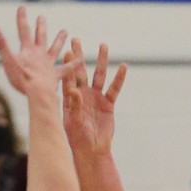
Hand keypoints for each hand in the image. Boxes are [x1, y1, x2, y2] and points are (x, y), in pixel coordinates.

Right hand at [0, 6, 68, 98]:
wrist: (38, 92)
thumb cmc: (22, 79)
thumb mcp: (8, 61)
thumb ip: (1, 44)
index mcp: (28, 50)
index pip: (23, 30)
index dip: (22, 18)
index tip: (22, 7)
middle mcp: (40, 54)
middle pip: (40, 37)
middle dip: (40, 26)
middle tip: (41, 17)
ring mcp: (48, 64)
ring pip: (55, 49)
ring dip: (60, 40)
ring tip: (65, 32)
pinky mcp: (55, 76)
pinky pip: (67, 69)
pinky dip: (73, 64)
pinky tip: (81, 59)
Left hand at [62, 37, 125, 156]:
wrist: (92, 150)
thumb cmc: (78, 138)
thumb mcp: (74, 122)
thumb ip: (74, 105)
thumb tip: (73, 89)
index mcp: (71, 99)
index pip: (68, 78)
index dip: (68, 66)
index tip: (67, 51)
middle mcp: (83, 95)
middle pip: (81, 71)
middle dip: (79, 56)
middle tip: (76, 39)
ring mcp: (95, 98)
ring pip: (99, 75)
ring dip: (101, 61)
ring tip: (103, 45)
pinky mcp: (108, 104)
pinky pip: (114, 88)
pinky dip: (119, 78)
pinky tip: (123, 66)